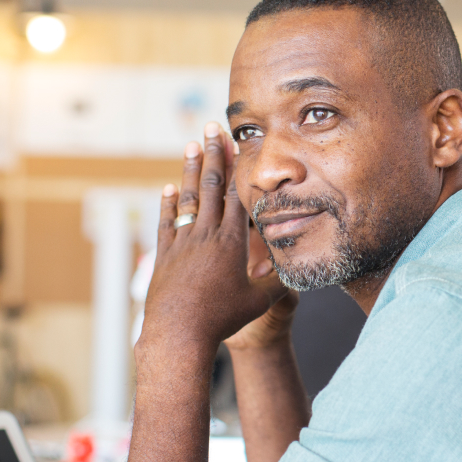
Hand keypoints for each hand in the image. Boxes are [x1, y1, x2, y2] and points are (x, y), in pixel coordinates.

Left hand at [137, 122, 286, 364]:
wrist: (178, 333)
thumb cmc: (221, 318)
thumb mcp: (257, 302)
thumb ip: (278, 283)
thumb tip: (297, 270)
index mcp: (231, 242)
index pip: (237, 196)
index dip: (238, 167)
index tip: (237, 143)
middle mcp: (205, 235)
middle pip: (211, 187)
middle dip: (213, 154)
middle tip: (211, 127)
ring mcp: (182, 243)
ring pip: (188, 199)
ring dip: (190, 171)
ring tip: (190, 146)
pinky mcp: (164, 255)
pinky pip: (168, 222)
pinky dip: (168, 204)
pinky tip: (169, 189)